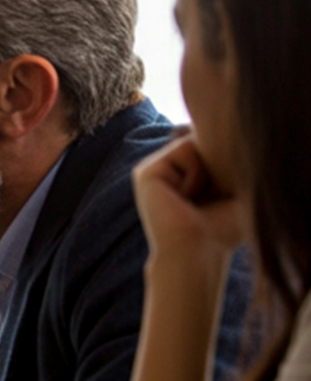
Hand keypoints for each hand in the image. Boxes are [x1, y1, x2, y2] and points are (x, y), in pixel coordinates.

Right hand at [132, 133, 244, 271]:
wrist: (200, 250)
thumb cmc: (223, 227)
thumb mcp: (234, 185)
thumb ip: (227, 154)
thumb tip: (216, 130)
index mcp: (185, 173)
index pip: (210, 144)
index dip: (227, 160)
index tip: (224, 193)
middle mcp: (167, 169)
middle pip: (203, 139)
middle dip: (219, 164)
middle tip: (214, 197)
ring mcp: (154, 169)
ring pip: (195, 142)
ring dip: (208, 172)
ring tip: (197, 199)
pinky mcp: (145, 172)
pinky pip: (184, 150)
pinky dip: (194, 174)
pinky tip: (184, 198)